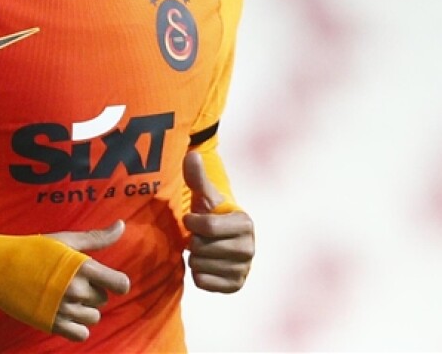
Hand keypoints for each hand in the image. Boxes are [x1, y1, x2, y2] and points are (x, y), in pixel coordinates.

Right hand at [44, 220, 130, 341]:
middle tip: (72, 281)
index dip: (117, 283)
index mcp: (82, 267)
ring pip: (93, 317)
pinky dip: (77, 327)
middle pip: (103, 299)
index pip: (120, 284)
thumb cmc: (33, 250)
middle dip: (92, 291)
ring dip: (85, 309)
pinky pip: (81, 334)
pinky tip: (65, 313)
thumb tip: (122, 225)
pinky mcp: (52, 324)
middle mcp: (76, 290)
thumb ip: (97, 237)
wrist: (0, 269)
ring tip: (66, 296)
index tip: (107, 279)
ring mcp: (64, 309)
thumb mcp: (66, 240)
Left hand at [183, 151, 253, 292]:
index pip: (207, 227)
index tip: (192, 219)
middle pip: (201, 247)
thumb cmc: (211, 214)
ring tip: (205, 249)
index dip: (192, 223)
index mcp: (245, 223)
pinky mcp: (235, 286)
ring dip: (195, 257)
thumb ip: (197, 177)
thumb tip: (192, 154)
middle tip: (201, 237)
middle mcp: (249, 248)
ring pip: (199, 265)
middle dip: (194, 241)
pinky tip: (207, 264)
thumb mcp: (205, 196)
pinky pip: (203, 282)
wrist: (220, 241)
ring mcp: (244, 269)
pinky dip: (198, 274)